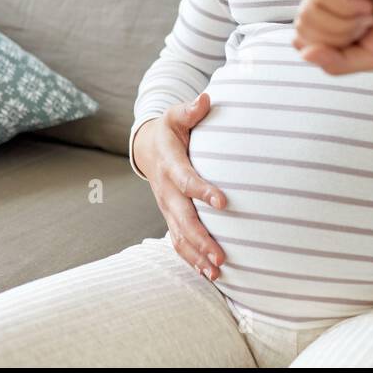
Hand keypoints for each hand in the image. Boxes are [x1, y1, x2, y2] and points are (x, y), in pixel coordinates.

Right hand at [136, 93, 225, 281]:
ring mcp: (167, 207)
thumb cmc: (169, 130)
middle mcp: (167, 191)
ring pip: (180, 236)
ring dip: (198, 255)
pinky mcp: (170, 217)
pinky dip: (191, 259)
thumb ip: (190, 110)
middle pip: (183, 219)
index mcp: (170, 165)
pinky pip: (178, 241)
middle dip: (202, 238)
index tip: (224, 201)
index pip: (187, 180)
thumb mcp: (175, 116)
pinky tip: (208, 274)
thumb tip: (206, 98)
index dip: (203, 191)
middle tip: (221, 255)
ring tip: (217, 271)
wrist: (148, 148)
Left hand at [292, 0, 372, 74]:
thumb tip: (303, 52)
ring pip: (310, 10)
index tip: (357, 42)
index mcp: (330, 13)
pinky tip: (368, 5)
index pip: (301, 36)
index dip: (325, 49)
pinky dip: (346, 10)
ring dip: (342, 24)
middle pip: (302, 24)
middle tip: (365, 28)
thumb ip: (334, 62)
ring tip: (368, 16)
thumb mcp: (366, 58)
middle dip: (334, 38)